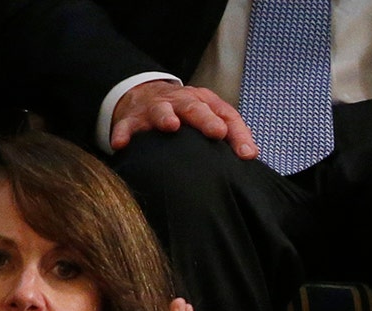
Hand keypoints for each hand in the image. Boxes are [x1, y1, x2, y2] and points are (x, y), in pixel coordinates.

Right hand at [110, 80, 256, 158]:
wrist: (145, 94)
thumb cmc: (185, 112)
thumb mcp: (209, 116)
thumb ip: (231, 134)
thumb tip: (251, 155)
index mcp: (204, 102)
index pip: (226, 115)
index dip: (238, 134)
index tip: (246, 154)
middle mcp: (181, 102)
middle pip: (195, 108)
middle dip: (206, 119)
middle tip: (216, 131)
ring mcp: (155, 108)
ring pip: (161, 110)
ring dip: (165, 117)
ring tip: (170, 126)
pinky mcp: (132, 118)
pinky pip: (126, 126)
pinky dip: (122, 133)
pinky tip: (120, 144)